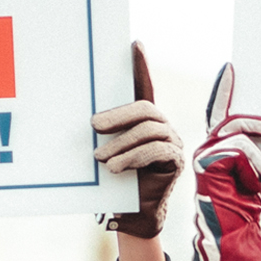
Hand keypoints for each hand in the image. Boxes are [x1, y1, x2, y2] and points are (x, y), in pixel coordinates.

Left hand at [91, 42, 182, 238]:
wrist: (132, 216)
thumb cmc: (116, 184)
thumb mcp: (106, 155)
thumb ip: (102, 138)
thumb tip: (83, 122)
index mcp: (143, 121)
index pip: (144, 88)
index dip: (141, 66)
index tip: (134, 44)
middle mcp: (162, 127)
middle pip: (145, 109)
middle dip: (118, 115)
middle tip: (94, 127)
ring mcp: (172, 142)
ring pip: (149, 130)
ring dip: (121, 144)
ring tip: (101, 159)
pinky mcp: (176, 161)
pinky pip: (157, 151)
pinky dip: (134, 158)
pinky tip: (116, 168)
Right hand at [189, 63, 260, 260]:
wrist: (230, 236)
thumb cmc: (244, 209)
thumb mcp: (254, 173)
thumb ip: (255, 151)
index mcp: (218, 147)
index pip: (220, 112)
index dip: (223, 90)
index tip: (230, 68)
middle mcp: (207, 147)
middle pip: (236, 122)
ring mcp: (204, 154)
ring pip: (242, 139)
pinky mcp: (206, 163)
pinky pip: (241, 152)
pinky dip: (255, 169)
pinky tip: (256, 186)